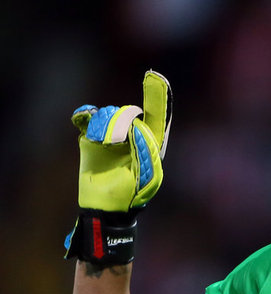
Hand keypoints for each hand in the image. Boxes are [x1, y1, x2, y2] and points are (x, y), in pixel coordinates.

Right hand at [72, 70, 171, 211]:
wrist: (105, 208)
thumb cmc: (131, 195)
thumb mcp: (146, 177)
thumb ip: (145, 151)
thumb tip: (136, 126)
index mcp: (150, 144)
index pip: (156, 117)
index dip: (157, 97)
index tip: (155, 76)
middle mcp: (132, 136)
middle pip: (128, 113)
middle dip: (121, 122)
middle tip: (111, 141)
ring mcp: (111, 136)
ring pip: (108, 114)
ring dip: (103, 125)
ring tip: (101, 143)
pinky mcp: (90, 138)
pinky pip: (87, 117)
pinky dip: (84, 115)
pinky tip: (82, 119)